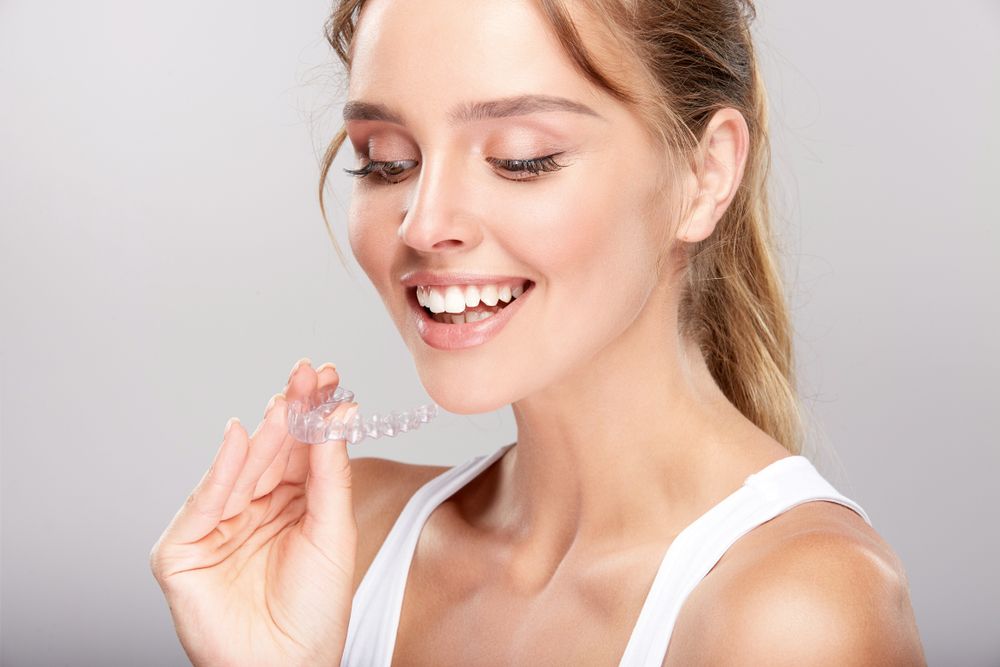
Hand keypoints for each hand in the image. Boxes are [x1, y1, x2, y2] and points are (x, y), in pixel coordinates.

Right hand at [150, 359, 358, 665]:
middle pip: (272, 452)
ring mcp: (215, 527)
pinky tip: (242, 437)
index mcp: (290, 505)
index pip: (301, 450)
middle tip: (309, 373)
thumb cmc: (314, 611)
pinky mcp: (183, 549)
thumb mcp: (333, 532)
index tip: (329, 376)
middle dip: (291, 411)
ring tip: (288, 399)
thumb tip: (339, 414)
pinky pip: (205, 502)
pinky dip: (222, 470)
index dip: (313, 413)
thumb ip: (331, 474)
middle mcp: (251, 510)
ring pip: (241, 470)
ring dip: (265, 433)